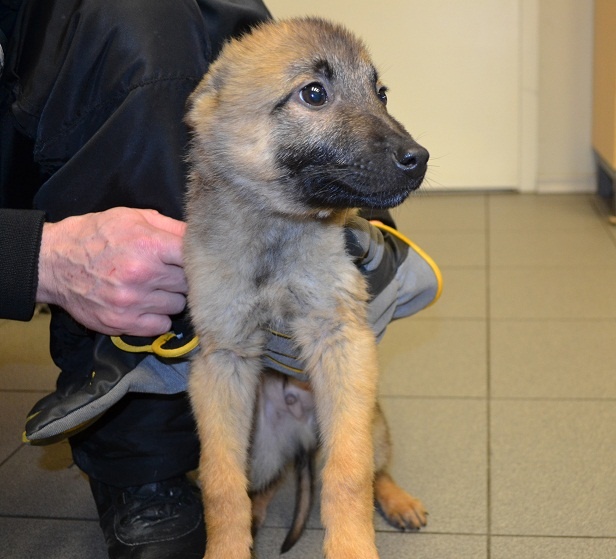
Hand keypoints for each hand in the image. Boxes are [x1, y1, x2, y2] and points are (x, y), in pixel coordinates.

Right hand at [37, 207, 186, 335]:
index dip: (195, 257)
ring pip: (178, 305)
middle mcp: (143, 275)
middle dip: (183, 276)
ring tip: (156, 287)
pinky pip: (161, 326)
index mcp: (149, 246)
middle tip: (169, 271)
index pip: (194, 257)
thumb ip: (169, 226)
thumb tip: (199, 236)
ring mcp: (133, 302)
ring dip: (172, 297)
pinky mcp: (123, 323)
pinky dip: (159, 317)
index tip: (189, 258)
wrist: (53, 263)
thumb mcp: (132, 217)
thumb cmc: (95, 235)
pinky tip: (148, 304)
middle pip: (189, 283)